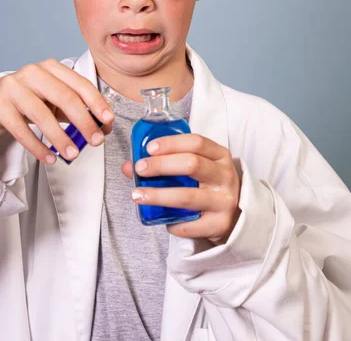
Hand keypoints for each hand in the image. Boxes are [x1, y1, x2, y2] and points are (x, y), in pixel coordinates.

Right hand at [0, 59, 113, 164]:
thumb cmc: (31, 98)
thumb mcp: (55, 99)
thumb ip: (78, 109)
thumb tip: (104, 127)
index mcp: (52, 68)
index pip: (79, 84)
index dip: (96, 102)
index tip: (109, 120)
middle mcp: (33, 73)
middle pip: (64, 97)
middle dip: (84, 121)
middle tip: (96, 141)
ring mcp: (14, 88)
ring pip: (42, 115)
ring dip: (61, 138)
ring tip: (73, 154)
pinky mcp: (0, 106)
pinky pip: (21, 130)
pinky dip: (37, 147)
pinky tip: (49, 158)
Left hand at [122, 134, 240, 244]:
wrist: (238, 216)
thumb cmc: (210, 185)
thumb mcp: (197, 167)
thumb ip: (166, 162)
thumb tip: (130, 166)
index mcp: (220, 156)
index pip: (196, 142)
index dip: (171, 143)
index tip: (149, 148)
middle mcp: (225, 176)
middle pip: (192, 164)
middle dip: (161, 165)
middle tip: (140, 168)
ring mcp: (224, 201)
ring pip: (187, 196)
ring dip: (158, 195)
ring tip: (137, 195)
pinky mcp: (219, 225)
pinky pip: (190, 225)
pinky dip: (172, 223)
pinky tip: (162, 220)